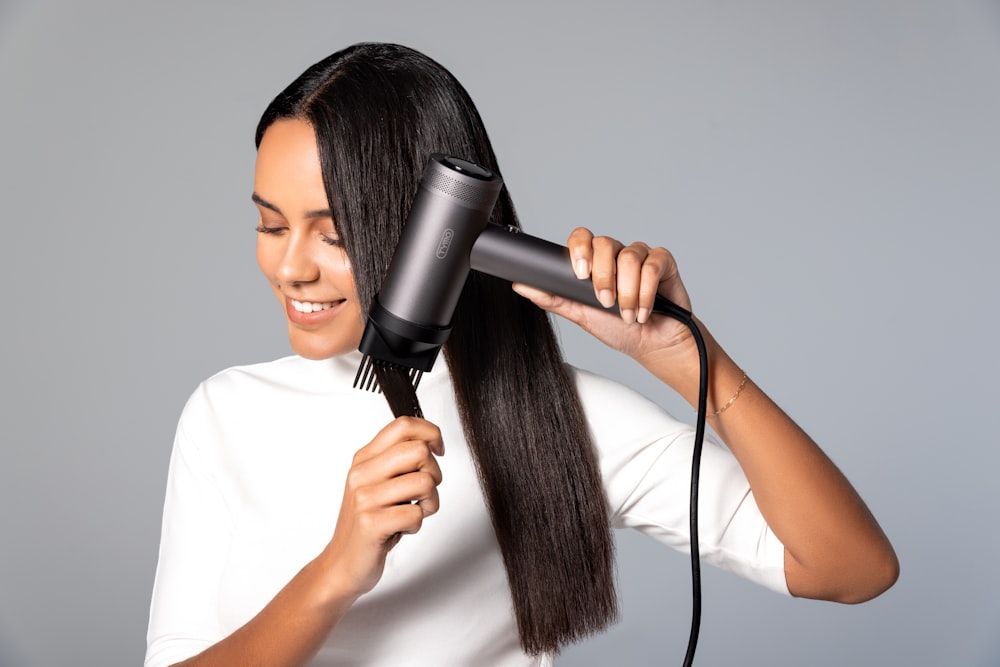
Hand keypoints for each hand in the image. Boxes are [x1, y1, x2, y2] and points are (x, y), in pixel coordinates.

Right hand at [323, 417, 443, 599]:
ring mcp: (365, 498)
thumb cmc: (367, 524)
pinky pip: (416, 513)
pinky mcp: (371, 523)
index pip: (403, 425)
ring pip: (424, 482)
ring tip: (414, 512)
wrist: (341, 564)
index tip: (438, 450)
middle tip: (424, 491)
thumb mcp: (377, 484)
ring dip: (430, 502)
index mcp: (364, 459)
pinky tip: (402, 529)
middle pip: (419, 450)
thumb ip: (397, 461)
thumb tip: (430, 441)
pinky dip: (417, 524)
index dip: (431, 433)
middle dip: (434, 472)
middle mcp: (362, 474)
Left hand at [512, 227, 695, 364]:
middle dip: (603, 277)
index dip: (580, 249)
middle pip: (604, 243)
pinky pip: (652, 264)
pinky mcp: (663, 262)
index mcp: (595, 262)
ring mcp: (641, 256)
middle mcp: (616, 255)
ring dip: (627, 292)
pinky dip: (646, 292)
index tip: (580, 274)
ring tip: (627, 314)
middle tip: (606, 302)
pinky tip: (644, 310)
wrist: (653, 346)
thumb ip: (552, 298)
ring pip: (629, 256)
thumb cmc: (619, 330)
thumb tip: (520, 285)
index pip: (581, 237)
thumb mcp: (581, 315)